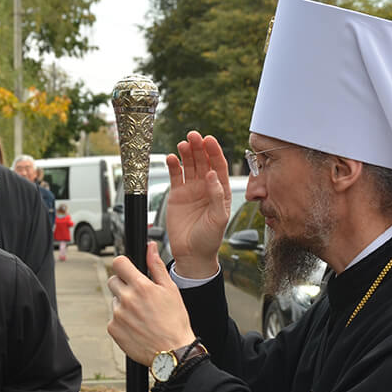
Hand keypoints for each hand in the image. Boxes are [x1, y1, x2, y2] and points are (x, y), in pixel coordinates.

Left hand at [107, 241, 195, 365]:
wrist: (173, 352)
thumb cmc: (175, 321)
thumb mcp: (170, 290)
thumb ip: (156, 266)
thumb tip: (150, 247)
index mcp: (141, 286)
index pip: (119, 263)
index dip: (124, 265)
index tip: (129, 271)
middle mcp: (126, 299)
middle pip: (113, 281)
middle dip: (123, 285)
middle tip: (139, 297)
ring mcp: (118, 315)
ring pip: (115, 301)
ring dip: (124, 304)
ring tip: (142, 316)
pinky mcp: (113, 330)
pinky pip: (113, 319)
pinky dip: (122, 321)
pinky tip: (137, 327)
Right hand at [165, 132, 230, 278]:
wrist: (192, 254)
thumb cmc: (209, 239)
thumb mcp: (218, 218)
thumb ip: (216, 195)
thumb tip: (212, 173)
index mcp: (221, 191)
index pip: (219, 166)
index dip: (214, 151)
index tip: (209, 139)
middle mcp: (206, 187)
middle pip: (203, 161)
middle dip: (199, 147)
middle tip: (193, 136)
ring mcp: (191, 189)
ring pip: (189, 165)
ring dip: (186, 153)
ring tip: (182, 144)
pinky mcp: (177, 194)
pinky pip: (175, 176)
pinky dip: (173, 165)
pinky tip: (171, 158)